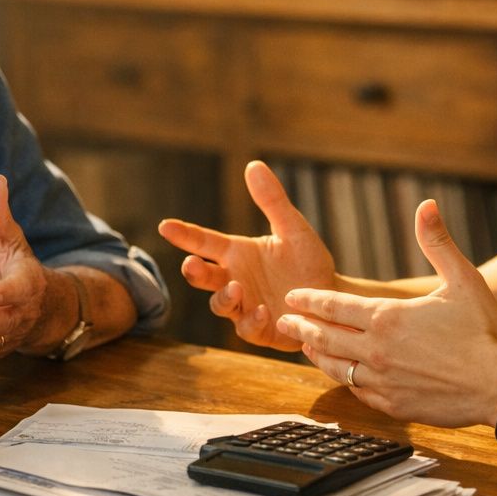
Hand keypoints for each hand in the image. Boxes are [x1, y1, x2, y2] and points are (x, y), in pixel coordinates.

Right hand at [158, 160, 335, 350]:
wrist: (332, 297)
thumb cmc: (309, 261)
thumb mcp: (293, 229)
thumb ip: (272, 201)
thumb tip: (253, 165)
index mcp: (237, 253)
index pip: (204, 242)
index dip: (184, 234)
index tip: (165, 225)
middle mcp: (235, 279)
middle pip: (203, 277)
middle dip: (194, 272)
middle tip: (191, 264)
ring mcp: (245, 306)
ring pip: (220, 305)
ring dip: (224, 298)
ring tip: (236, 288)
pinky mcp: (261, 330)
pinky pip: (248, 328)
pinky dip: (252, 320)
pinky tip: (264, 311)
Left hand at [275, 200, 496, 425]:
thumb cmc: (486, 330)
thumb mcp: (463, 279)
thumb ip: (437, 243)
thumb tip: (426, 206)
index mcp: (387, 317)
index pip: (334, 305)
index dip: (310, 300)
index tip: (292, 297)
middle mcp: (377, 349)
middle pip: (325, 336)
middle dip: (301, 327)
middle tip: (284, 322)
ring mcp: (382, 380)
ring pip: (335, 366)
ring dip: (316, 354)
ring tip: (305, 346)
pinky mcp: (392, 404)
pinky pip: (357, 390)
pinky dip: (344, 379)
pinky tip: (342, 374)